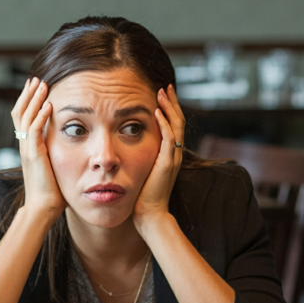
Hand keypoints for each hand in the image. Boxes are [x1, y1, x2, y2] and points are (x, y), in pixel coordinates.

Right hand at [12, 78, 64, 222]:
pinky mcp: (33, 155)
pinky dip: (40, 116)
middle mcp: (24, 145)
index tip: (37, 86)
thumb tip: (70, 140)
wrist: (44, 207)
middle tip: (36, 79)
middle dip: (28, 94)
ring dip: (33, 99)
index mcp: (28, 146)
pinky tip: (48, 105)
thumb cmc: (53, 189)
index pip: (23, 116)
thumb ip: (56, 150)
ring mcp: (27, 149)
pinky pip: (33, 131)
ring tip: (41, 84)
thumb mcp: (54, 163)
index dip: (28, 100)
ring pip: (24, 116)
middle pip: (19, 111)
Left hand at [133, 85, 184, 229]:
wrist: (150, 216)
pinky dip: (164, 124)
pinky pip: (169, 139)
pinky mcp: (167, 164)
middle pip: (178, 121)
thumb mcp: (141, 171)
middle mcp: (174, 154)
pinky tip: (156, 112)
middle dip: (171, 102)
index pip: (172, 126)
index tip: (160, 95)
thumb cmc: (142, 197)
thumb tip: (125, 147)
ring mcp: (172, 159)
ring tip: (161, 92)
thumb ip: (139, 158)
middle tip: (165, 86)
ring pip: (176, 126)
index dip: (168, 110)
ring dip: (169, 108)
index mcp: (168, 155)